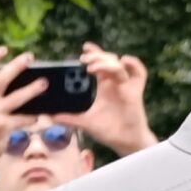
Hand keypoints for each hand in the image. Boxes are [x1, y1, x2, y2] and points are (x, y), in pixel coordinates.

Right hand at [0, 46, 48, 170]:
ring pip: (17, 98)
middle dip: (17, 66)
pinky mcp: (2, 127)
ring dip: (32, 90)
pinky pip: (22, 119)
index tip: (4, 49)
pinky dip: (32, 116)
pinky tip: (40, 115)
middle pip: (1, 78)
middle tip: (30, 58)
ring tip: (44, 83)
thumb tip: (13, 79)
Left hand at [60, 40, 156, 154]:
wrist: (124, 142)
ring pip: (118, 66)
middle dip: (97, 56)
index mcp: (104, 86)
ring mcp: (125, 86)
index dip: (94, 53)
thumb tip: (50, 117)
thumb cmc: (108, 130)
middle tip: (84, 59)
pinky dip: (134, 64)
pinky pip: (140, 74)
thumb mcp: (85, 122)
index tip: (84, 49)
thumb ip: (69, 118)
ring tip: (92, 66)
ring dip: (105, 63)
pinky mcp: (135, 92)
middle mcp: (114, 83)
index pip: (99, 64)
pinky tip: (124, 60)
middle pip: (108, 61)